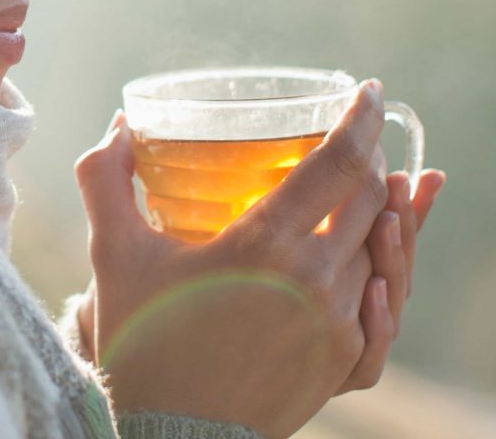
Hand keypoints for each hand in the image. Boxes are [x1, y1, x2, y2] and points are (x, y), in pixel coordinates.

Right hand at [72, 82, 441, 438]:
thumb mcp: (116, 254)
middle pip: (371, 199)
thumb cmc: (141, 340)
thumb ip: (108, 181)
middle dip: (374, 158)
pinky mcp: (343, 362)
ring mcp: (336, 325)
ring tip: (383, 186)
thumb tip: (119, 127)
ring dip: (386, 212)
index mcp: (264, 244)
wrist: (172, 435)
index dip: (360, 119)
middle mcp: (314, 280)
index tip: (368, 91)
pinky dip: (387, 272)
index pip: (337, 163)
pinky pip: (383, 307)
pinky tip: (382, 256)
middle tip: (361, 137)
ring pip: (382, 251)